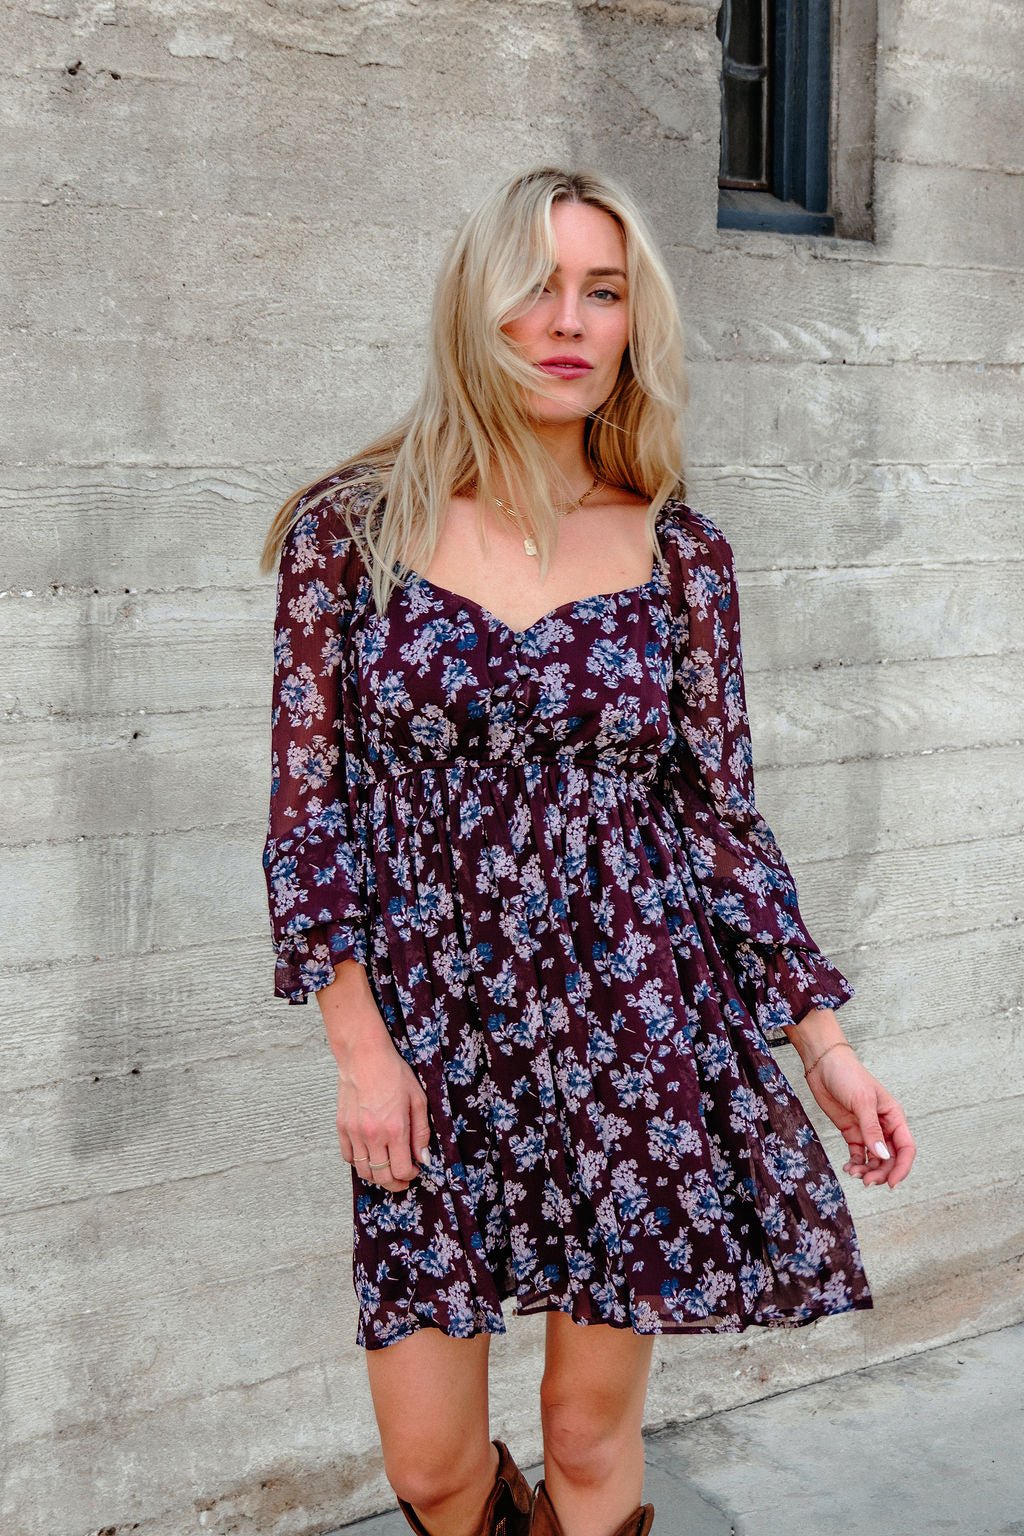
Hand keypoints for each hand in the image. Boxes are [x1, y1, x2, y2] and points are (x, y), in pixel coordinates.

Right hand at [335, 1024, 431, 1195]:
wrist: (364, 1056)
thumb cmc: (394, 1074)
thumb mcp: (418, 1099)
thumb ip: (422, 1132)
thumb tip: (423, 1158)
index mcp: (395, 1129)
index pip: (402, 1170)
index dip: (411, 1176)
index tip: (415, 1170)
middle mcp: (373, 1135)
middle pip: (382, 1177)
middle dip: (395, 1183)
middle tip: (403, 1178)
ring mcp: (354, 1133)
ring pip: (364, 1171)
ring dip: (377, 1176)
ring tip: (387, 1167)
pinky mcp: (341, 1127)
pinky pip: (348, 1157)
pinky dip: (359, 1162)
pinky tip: (370, 1155)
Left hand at [802, 1042, 915, 1189]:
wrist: (823, 1064)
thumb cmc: (848, 1075)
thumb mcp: (862, 1102)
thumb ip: (871, 1130)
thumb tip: (883, 1156)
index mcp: (894, 1116)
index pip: (906, 1148)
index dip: (902, 1168)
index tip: (892, 1184)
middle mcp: (884, 1126)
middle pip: (890, 1158)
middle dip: (881, 1173)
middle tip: (867, 1182)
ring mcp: (867, 1129)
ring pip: (874, 1159)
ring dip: (868, 1170)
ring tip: (854, 1174)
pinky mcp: (851, 1130)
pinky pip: (858, 1153)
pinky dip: (856, 1164)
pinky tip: (848, 1168)